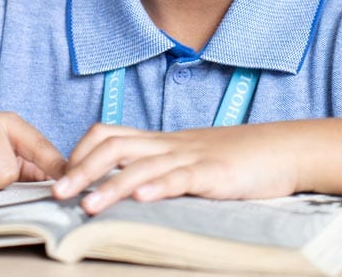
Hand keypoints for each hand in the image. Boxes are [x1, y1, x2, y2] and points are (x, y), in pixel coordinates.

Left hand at [52, 122, 300, 213]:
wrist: (284, 149)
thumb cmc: (238, 160)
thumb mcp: (191, 161)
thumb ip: (161, 170)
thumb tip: (128, 190)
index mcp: (161, 142)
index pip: (108, 135)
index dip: (80, 153)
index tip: (62, 178)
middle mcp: (169, 145)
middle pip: (114, 145)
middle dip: (80, 169)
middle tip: (57, 194)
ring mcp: (192, 157)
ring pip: (142, 164)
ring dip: (111, 185)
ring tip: (87, 206)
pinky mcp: (215, 173)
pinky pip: (182, 177)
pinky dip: (160, 187)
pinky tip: (143, 199)